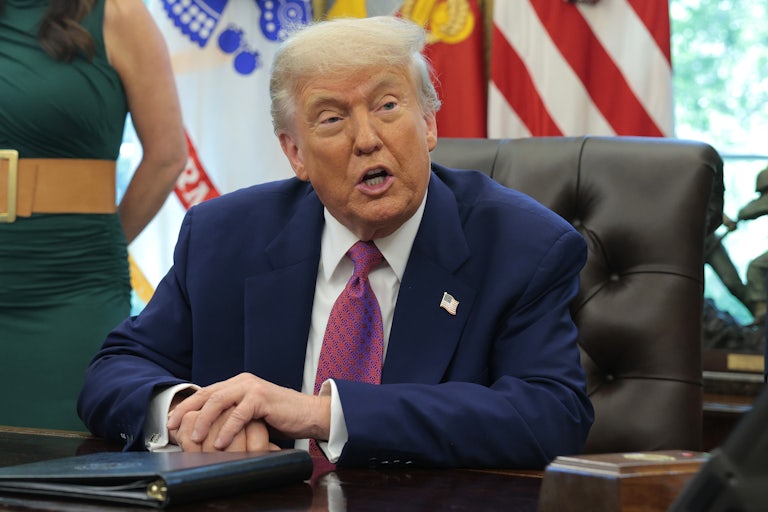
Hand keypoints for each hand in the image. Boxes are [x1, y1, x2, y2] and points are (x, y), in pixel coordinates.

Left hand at [166, 373, 331, 450]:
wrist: (307, 414)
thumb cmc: (280, 417)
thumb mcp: (250, 414)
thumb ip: (232, 414)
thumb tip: (207, 430)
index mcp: (237, 383)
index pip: (205, 392)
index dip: (187, 406)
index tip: (171, 421)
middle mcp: (242, 382)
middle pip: (207, 394)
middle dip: (187, 411)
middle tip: (173, 427)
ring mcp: (252, 388)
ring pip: (219, 401)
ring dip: (204, 421)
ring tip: (194, 438)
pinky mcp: (262, 398)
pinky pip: (239, 414)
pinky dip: (227, 429)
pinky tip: (219, 442)